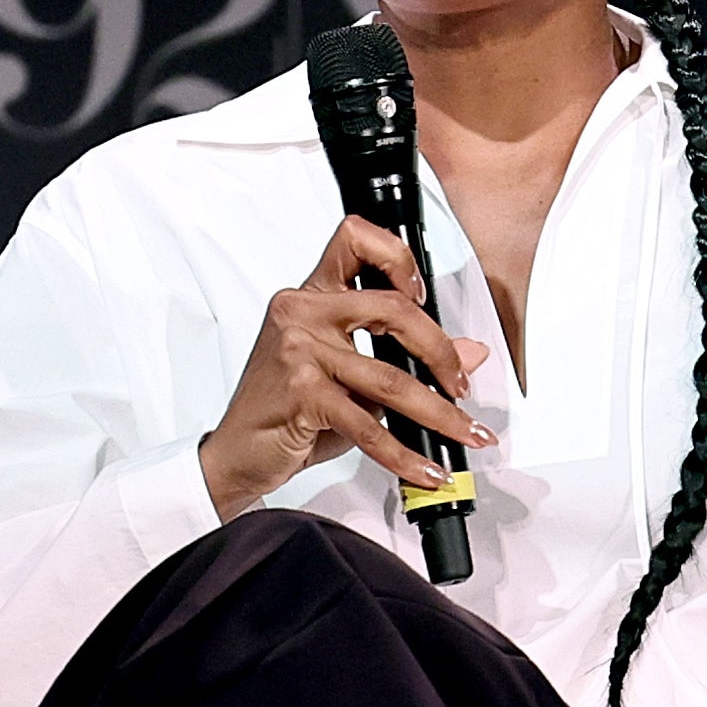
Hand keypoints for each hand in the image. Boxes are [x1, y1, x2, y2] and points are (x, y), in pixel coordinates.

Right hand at [199, 216, 492, 519]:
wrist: (235, 453)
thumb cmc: (284, 410)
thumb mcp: (347, 377)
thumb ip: (402, 357)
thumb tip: (471, 353)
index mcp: (310, 295)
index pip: (355, 239)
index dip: (398, 258)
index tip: (423, 294)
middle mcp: (301, 311)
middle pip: (394, 309)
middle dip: (441, 353)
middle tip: (460, 385)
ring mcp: (299, 349)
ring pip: (391, 377)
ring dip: (440, 414)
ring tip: (464, 433)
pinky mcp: (302, 391)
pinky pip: (369, 424)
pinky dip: (405, 454)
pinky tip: (425, 467)